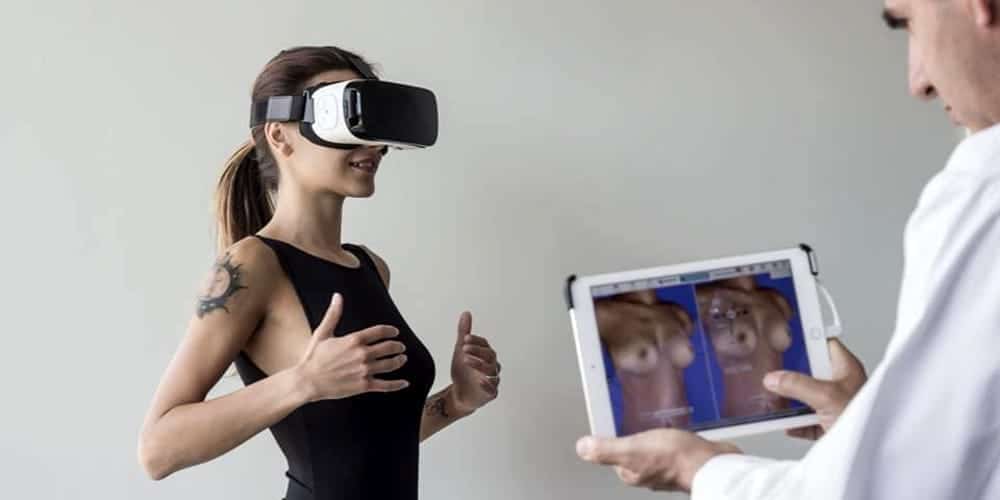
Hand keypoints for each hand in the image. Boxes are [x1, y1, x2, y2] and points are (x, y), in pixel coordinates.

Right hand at [296, 293, 409, 401]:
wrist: (307, 381)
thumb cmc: (313, 358)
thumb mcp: (323, 333)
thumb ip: (333, 314)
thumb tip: (337, 297)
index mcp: (354, 340)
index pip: (379, 332)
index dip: (390, 331)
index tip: (395, 332)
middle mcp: (362, 354)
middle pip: (388, 347)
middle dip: (397, 346)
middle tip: (400, 346)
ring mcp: (364, 370)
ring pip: (389, 364)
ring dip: (399, 361)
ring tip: (402, 359)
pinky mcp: (363, 385)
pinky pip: (385, 385)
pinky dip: (397, 384)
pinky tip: (404, 383)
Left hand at [450, 312, 499, 414]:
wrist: (459, 394)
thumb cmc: (463, 371)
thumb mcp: (460, 351)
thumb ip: (464, 332)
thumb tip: (466, 313)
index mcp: (486, 355)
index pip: (485, 344)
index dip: (476, 341)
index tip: (465, 338)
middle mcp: (492, 366)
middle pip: (490, 356)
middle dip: (478, 351)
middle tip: (464, 348)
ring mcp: (492, 380)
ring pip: (492, 371)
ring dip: (480, 365)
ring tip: (466, 361)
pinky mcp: (490, 394)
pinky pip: (493, 390)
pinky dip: (488, 385)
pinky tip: (480, 381)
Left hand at [576, 430, 740, 492]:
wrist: (712, 462)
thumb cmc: (676, 457)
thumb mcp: (632, 448)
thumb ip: (606, 449)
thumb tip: (582, 448)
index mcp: (632, 472)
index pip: (614, 455)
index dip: (614, 440)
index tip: (614, 426)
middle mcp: (648, 475)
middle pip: (634, 454)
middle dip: (636, 440)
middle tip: (638, 427)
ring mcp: (667, 470)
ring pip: (653, 453)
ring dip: (655, 440)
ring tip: (658, 429)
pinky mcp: (684, 462)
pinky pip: (673, 450)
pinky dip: (673, 442)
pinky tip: (676, 434)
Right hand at [764, 338, 865, 439]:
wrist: (871, 453)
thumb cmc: (866, 422)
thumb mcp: (826, 396)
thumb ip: (797, 384)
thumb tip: (774, 379)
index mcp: (846, 368)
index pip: (823, 343)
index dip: (806, 339)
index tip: (786, 338)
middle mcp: (840, 384)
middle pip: (809, 371)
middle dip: (791, 376)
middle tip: (776, 375)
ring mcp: (833, 405)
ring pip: (805, 396)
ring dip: (790, 402)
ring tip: (777, 401)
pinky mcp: (828, 424)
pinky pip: (805, 419)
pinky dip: (794, 423)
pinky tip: (788, 424)